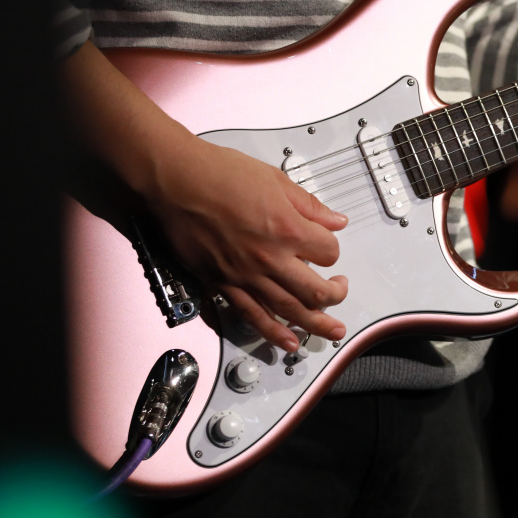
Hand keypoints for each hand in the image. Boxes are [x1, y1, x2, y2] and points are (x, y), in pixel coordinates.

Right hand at [143, 135, 349, 350]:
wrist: (177, 181)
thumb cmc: (220, 174)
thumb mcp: (276, 181)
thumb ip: (310, 206)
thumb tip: (336, 220)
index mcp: (288, 228)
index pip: (328, 251)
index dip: (332, 249)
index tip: (325, 243)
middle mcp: (269, 258)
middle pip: (316, 290)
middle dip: (335, 294)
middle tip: (340, 290)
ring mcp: (245, 275)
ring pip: (288, 309)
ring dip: (315, 323)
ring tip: (332, 332)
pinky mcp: (222, 283)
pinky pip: (252, 315)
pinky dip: (272, 332)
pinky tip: (288, 343)